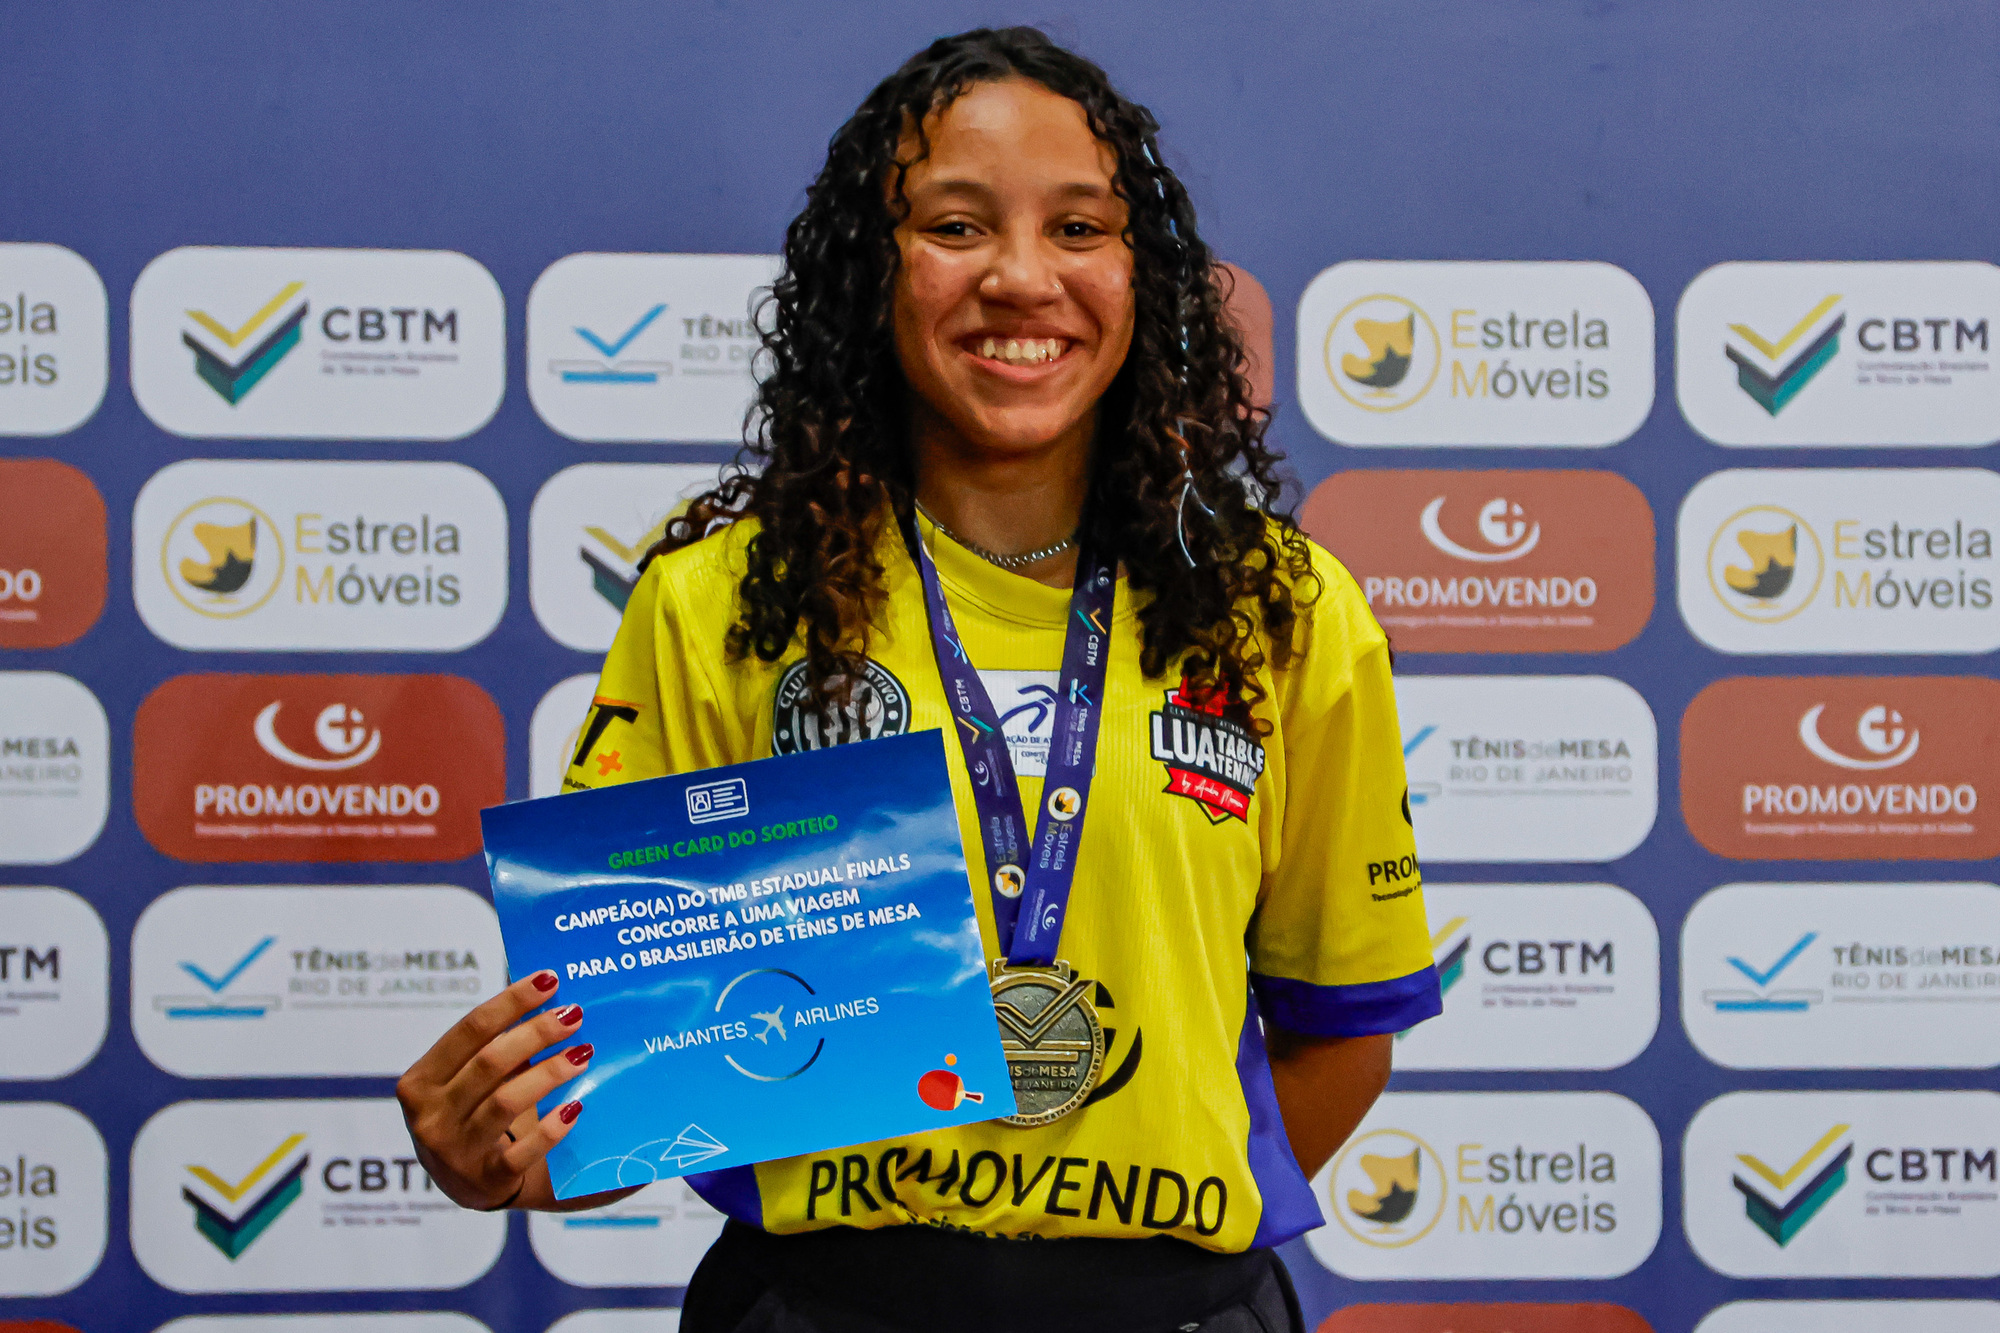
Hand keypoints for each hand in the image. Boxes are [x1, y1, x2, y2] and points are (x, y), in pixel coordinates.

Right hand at [397, 970, 591, 1210]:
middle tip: (575, 1015)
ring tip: (584, 1053)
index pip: (469, 1029)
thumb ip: (493, 1043)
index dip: (511, 1002)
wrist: (468, 1184)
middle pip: (490, 1062)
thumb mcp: (467, 1080)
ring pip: (506, 1101)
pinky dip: (552, 1128)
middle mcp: (430, 1116)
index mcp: (420, 1081)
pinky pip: (525, 1151)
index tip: (550, 980)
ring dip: (550, 1073)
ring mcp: (455, 1151)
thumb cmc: (473, 1113)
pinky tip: (575, 1107)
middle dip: (537, 1033)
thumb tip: (545, 991)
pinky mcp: (486, 1180)